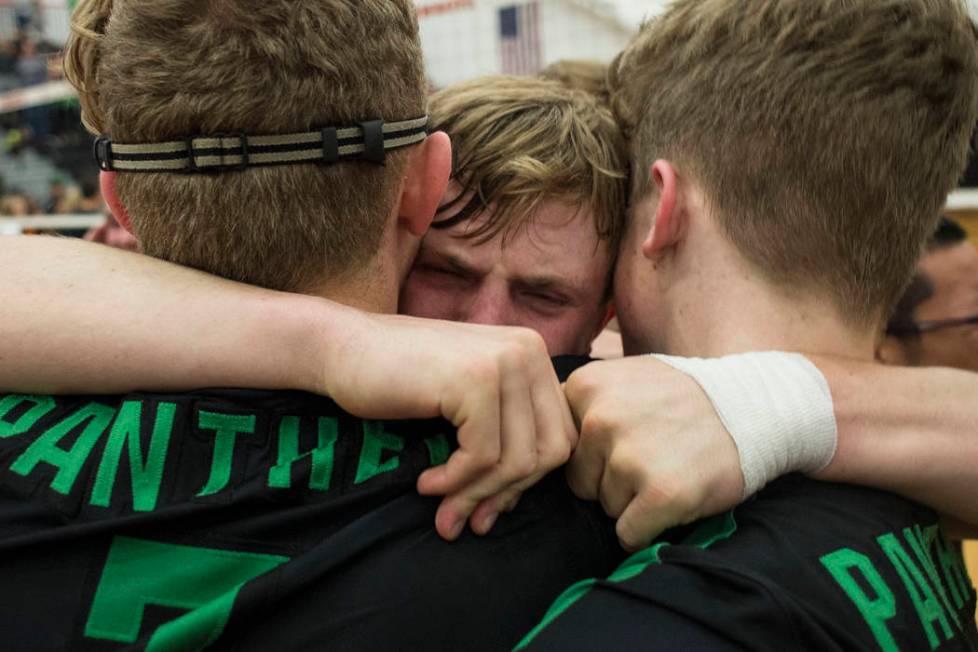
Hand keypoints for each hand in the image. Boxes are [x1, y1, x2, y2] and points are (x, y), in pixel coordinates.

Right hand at [319, 310, 576, 540]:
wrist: (342, 349)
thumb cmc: (399, 381)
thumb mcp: (465, 406)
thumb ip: (500, 438)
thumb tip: (513, 504)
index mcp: (533, 355)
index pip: (560, 437)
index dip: (525, 482)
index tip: (485, 507)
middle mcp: (528, 351)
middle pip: (549, 451)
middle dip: (505, 494)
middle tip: (465, 518)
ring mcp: (505, 361)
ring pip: (518, 460)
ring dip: (476, 495)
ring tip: (443, 509)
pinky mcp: (475, 379)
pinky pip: (483, 457)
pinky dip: (455, 482)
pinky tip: (426, 482)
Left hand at [564, 356, 743, 550]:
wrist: (754, 408)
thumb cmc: (682, 397)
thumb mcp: (624, 376)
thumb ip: (580, 400)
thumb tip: (529, 431)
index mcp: (585, 387)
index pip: (560, 447)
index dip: (591, 454)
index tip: (624, 442)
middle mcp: (599, 419)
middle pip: (579, 481)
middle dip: (609, 479)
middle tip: (652, 455)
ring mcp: (629, 456)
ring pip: (606, 507)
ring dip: (634, 501)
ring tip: (669, 468)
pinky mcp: (660, 493)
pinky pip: (629, 534)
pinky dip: (649, 529)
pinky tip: (674, 498)